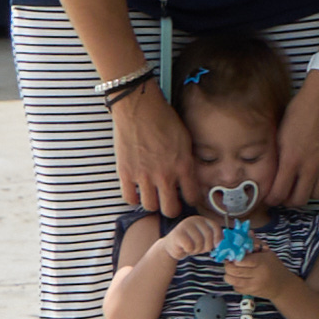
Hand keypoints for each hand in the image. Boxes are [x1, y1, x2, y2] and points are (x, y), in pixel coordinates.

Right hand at [107, 79, 200, 218]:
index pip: (192, 197)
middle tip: (170, 203)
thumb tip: (189, 177)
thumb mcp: (186, 140)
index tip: (187, 198)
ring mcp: (144, 176)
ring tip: (153, 196)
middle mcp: (165, 175)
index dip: (191, 200)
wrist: (139, 109)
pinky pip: (129, 198)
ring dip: (152, 203)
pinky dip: (133, 198)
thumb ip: (187, 162)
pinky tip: (137, 191)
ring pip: (150, 207)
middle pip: (170, 209)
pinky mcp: (125, 173)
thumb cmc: (164, 119)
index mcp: (183, 166)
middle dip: (172, 209)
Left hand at [266, 66, 318, 210]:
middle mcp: (310, 166)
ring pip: (316, 195)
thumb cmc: (300, 112)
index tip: (270, 197)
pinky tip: (317, 177)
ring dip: (306, 193)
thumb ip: (278, 158)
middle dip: (288, 200)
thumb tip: (273, 176)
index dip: (272, 199)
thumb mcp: (280, 134)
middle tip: (284, 194)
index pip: (279, 193)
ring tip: (301, 185)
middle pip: (299, 200)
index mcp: (291, 159)